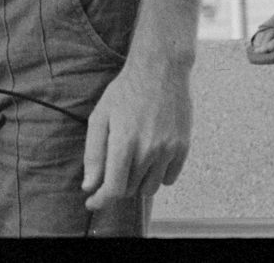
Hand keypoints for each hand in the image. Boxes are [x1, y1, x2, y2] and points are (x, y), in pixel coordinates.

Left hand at [81, 59, 193, 212]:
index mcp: (124, 141)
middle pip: (130, 190)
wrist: (160, 70)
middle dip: (117, 184)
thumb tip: (90, 186)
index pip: (113, 188)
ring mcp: (168, 150)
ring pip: (150, 188)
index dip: (101, 200)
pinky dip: (157, 175)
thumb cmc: (126, 91)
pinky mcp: (183, 148)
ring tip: (132, 158)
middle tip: (113, 165)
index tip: (92, 202)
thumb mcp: (100, 117)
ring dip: (137, 181)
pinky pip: (169, 179)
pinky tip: (151, 156)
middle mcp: (148, 149)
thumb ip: (94, 153)